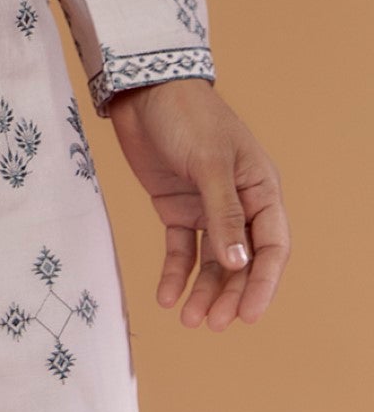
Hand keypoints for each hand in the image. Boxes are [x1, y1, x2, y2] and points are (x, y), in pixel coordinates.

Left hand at [107, 78, 289, 328]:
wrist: (141, 88)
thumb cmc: (186, 115)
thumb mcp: (208, 162)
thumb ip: (223, 213)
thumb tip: (238, 265)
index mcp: (260, 188)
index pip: (271, 246)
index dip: (263, 284)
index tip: (247, 316)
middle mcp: (239, 201)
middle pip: (242, 260)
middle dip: (230, 294)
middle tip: (212, 323)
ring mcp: (207, 206)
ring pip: (212, 261)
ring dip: (204, 290)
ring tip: (189, 319)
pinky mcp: (176, 206)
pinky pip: (181, 248)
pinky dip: (176, 273)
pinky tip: (166, 296)